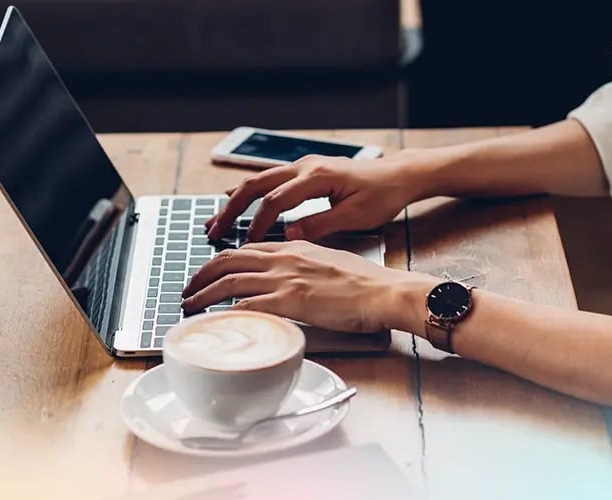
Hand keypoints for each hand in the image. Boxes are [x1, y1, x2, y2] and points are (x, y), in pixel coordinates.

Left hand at [181, 240, 439, 333]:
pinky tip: (214, 321)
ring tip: (189, 306)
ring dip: (204, 294)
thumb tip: (291, 280)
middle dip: (201, 274)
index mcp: (294, 247)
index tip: (210, 272)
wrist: (384, 291)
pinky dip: (226, 312)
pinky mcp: (291, 301)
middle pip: (229, 259)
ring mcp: (286, 279)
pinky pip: (247, 304)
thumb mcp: (329, 263)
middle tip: (188, 289)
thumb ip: (305, 267)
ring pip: (230, 281)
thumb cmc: (365, 283)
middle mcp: (284, 258)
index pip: (247, 249)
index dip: (222, 260)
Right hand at [207, 152, 425, 241]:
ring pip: (259, 181)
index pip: (275, 201)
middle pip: (256, 185)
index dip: (257, 224)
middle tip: (212, 231)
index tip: (246, 246)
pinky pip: (270, 181)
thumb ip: (320, 225)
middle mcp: (305, 167)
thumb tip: (289, 236)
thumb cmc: (383, 195)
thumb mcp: (356, 216)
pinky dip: (250, 195)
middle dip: (231, 210)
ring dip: (235, 201)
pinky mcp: (306, 172)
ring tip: (215, 222)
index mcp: (316, 177)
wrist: (399, 175)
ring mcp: (303, 166)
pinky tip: (234, 204)